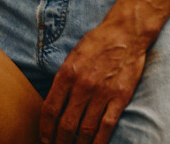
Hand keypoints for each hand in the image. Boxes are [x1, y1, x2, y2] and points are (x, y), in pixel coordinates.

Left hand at [39, 22, 146, 143]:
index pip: (50, 109)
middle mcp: (82, 86)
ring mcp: (101, 94)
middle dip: (60, 141)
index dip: (45, 128)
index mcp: (66, 75)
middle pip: (66, 124)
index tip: (44, 138)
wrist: (124, 35)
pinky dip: (99, 142)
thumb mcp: (71, 57)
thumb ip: (63, 79)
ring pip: (86, 129)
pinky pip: (107, 126)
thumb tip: (54, 102)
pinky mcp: (120, 98)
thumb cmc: (95, 44)